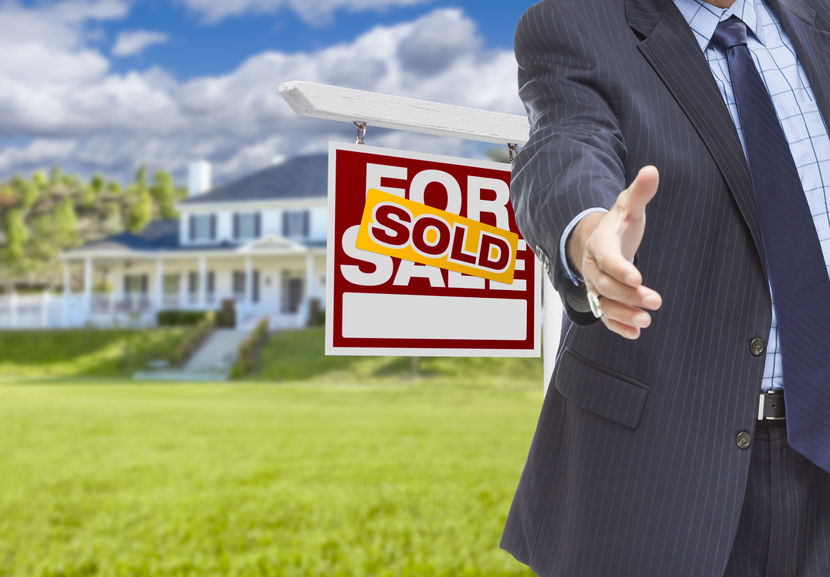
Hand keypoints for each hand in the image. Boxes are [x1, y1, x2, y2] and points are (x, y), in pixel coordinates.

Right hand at [567, 166, 662, 338]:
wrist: (599, 243)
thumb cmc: (618, 225)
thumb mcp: (628, 207)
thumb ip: (640, 192)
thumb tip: (652, 170)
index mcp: (599, 244)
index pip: (606, 258)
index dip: (620, 269)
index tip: (638, 277)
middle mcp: (592, 268)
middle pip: (604, 285)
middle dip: (628, 294)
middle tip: (655, 300)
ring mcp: (595, 286)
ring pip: (604, 304)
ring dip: (623, 314)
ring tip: (646, 321)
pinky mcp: (602, 300)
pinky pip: (606, 316)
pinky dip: (618, 326)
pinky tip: (636, 333)